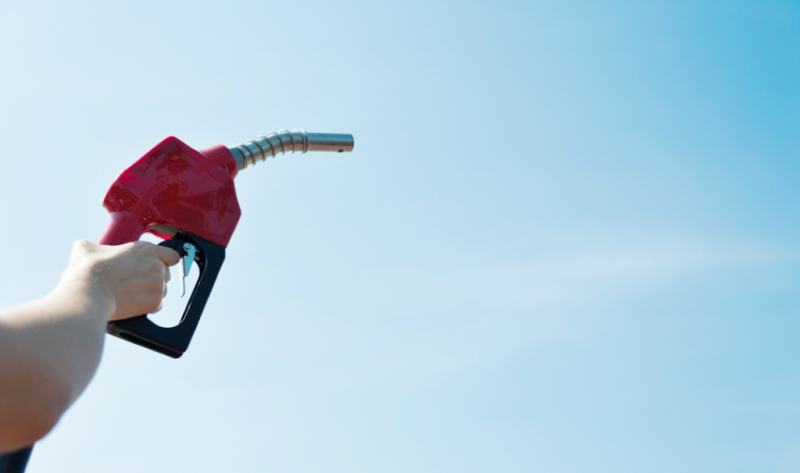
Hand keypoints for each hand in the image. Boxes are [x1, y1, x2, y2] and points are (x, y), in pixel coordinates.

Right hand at [59, 240, 180, 320]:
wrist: (89, 293)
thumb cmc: (87, 270)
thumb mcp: (86, 247)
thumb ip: (98, 247)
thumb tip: (91, 250)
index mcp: (146, 249)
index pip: (171, 255)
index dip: (165, 261)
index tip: (157, 266)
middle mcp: (157, 265)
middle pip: (166, 274)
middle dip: (153, 278)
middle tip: (135, 283)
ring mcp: (158, 284)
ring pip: (162, 290)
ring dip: (151, 293)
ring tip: (131, 294)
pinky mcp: (155, 302)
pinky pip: (157, 305)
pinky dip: (147, 307)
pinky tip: (133, 304)